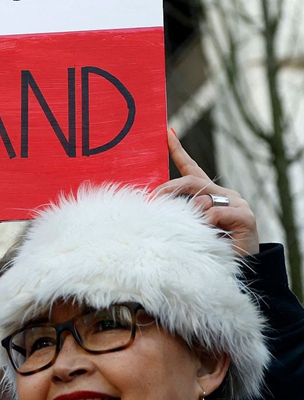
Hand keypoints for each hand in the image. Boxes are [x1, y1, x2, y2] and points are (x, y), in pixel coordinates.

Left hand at [157, 128, 258, 256]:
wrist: (242, 267)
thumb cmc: (211, 248)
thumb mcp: (190, 227)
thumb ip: (180, 212)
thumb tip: (159, 204)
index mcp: (210, 194)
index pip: (192, 168)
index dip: (178, 151)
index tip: (167, 132)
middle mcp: (224, 194)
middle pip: (190, 180)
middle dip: (168, 190)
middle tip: (152, 201)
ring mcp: (237, 203)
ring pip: (201, 200)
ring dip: (191, 218)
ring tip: (196, 234)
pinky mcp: (245, 216)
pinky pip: (213, 214)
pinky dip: (206, 225)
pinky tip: (212, 236)